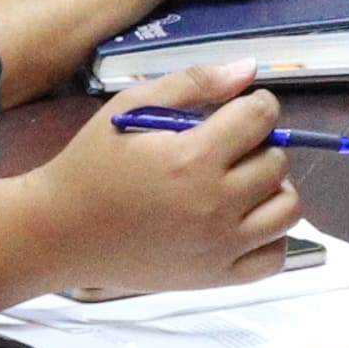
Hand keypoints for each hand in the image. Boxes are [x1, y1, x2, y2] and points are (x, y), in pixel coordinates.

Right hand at [24, 84, 304, 297]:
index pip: (261, 119)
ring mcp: (219, 246)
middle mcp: (215, 205)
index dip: (257, 105)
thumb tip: (249, 71)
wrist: (60, 232)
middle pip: (276, 162)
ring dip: (272, 189)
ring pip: (287, 209)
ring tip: (241, 183)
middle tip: (229, 148)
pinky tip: (243, 221)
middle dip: (260, 145)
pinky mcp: (216, 277)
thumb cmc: (92, 164)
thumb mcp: (131, 107)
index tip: (240, 111)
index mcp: (192, 159)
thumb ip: (194, 83)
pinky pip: (275, 257)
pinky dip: (270, 236)